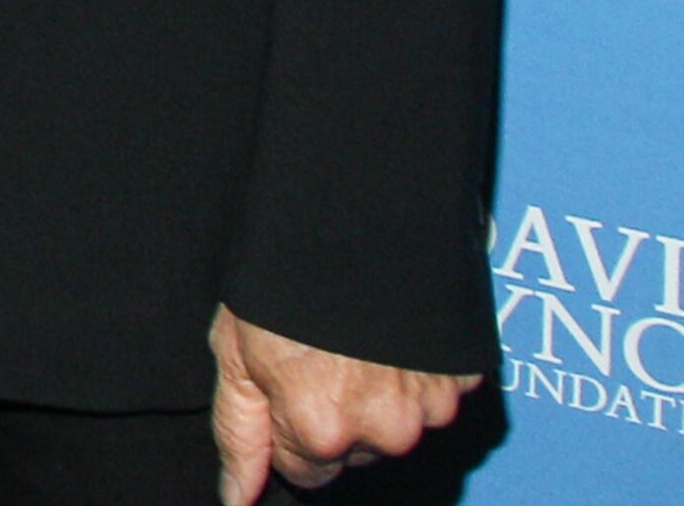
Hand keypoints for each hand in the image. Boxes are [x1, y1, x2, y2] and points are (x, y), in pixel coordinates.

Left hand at [211, 306, 478, 502]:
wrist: (345, 221)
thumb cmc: (279, 286)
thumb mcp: (235, 356)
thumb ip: (240, 437)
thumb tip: (238, 498)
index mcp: (322, 431)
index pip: (307, 472)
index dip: (290, 430)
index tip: (285, 390)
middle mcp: (384, 431)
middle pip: (355, 451)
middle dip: (336, 416)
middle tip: (319, 357)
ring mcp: (431, 405)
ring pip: (398, 425)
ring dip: (379, 396)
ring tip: (354, 341)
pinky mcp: (464, 378)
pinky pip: (435, 395)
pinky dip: (415, 375)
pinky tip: (390, 335)